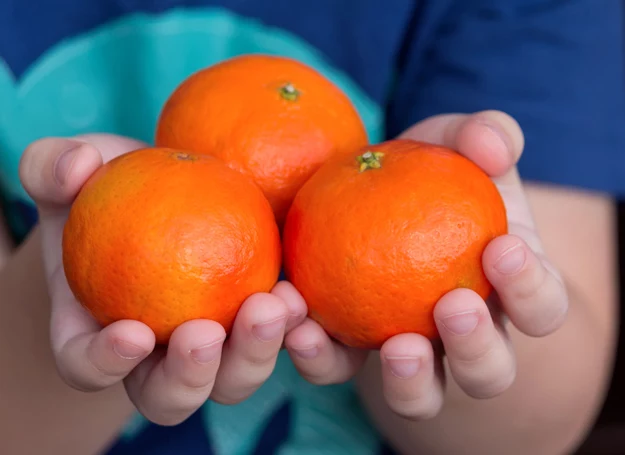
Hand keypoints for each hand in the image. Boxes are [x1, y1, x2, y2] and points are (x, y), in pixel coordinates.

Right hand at [19, 135, 306, 424]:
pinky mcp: (256, 322)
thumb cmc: (109, 187)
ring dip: (255, 354)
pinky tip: (303, 296)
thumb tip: (79, 165)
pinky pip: (280, 343)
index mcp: (97, 331)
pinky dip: (296, 333)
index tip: (132, 331)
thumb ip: (54, 167)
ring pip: (233, 380)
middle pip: (170, 396)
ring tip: (277, 305)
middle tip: (208, 332)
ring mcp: (214, 345)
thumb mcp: (69, 169)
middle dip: (190, 376)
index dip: (105, 363)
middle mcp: (156, 355)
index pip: (88, 365)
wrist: (168, 191)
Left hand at [278, 110, 568, 418]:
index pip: (541, 306)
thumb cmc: (426, 174)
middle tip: (452, 305)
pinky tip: (300, 323)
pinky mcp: (347, 352)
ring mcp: (406, 353)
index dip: (532, 289)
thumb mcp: (453, 143)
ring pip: (420, 397)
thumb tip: (495, 145)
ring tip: (394, 344)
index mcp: (502, 290)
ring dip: (410, 381)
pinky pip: (337, 367)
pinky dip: (320, 354)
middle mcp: (460, 336)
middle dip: (478, 350)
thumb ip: (481, 135)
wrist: (369, 196)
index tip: (503, 247)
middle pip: (489, 372)